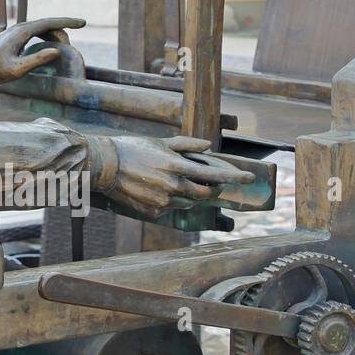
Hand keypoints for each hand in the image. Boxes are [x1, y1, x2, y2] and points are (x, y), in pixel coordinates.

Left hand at [0, 17, 85, 87]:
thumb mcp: (18, 70)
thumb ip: (37, 60)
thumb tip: (56, 51)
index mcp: (22, 32)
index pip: (49, 22)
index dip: (68, 22)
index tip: (83, 23)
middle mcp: (19, 27)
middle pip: (47, 23)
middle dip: (63, 31)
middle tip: (70, 47)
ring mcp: (15, 30)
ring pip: (41, 27)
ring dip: (54, 34)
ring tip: (63, 48)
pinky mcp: (13, 35)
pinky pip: (34, 31)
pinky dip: (46, 36)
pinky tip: (50, 44)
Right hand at [89, 136, 255, 218]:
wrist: (104, 166)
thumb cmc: (132, 149)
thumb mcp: (161, 143)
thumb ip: (187, 145)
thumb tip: (208, 146)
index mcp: (177, 167)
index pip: (214, 174)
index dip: (234, 177)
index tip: (250, 177)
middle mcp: (173, 186)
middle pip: (205, 194)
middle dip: (213, 189)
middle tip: (214, 183)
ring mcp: (163, 201)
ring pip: (189, 202)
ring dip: (192, 194)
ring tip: (179, 182)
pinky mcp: (153, 212)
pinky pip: (171, 208)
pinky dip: (172, 200)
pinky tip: (159, 189)